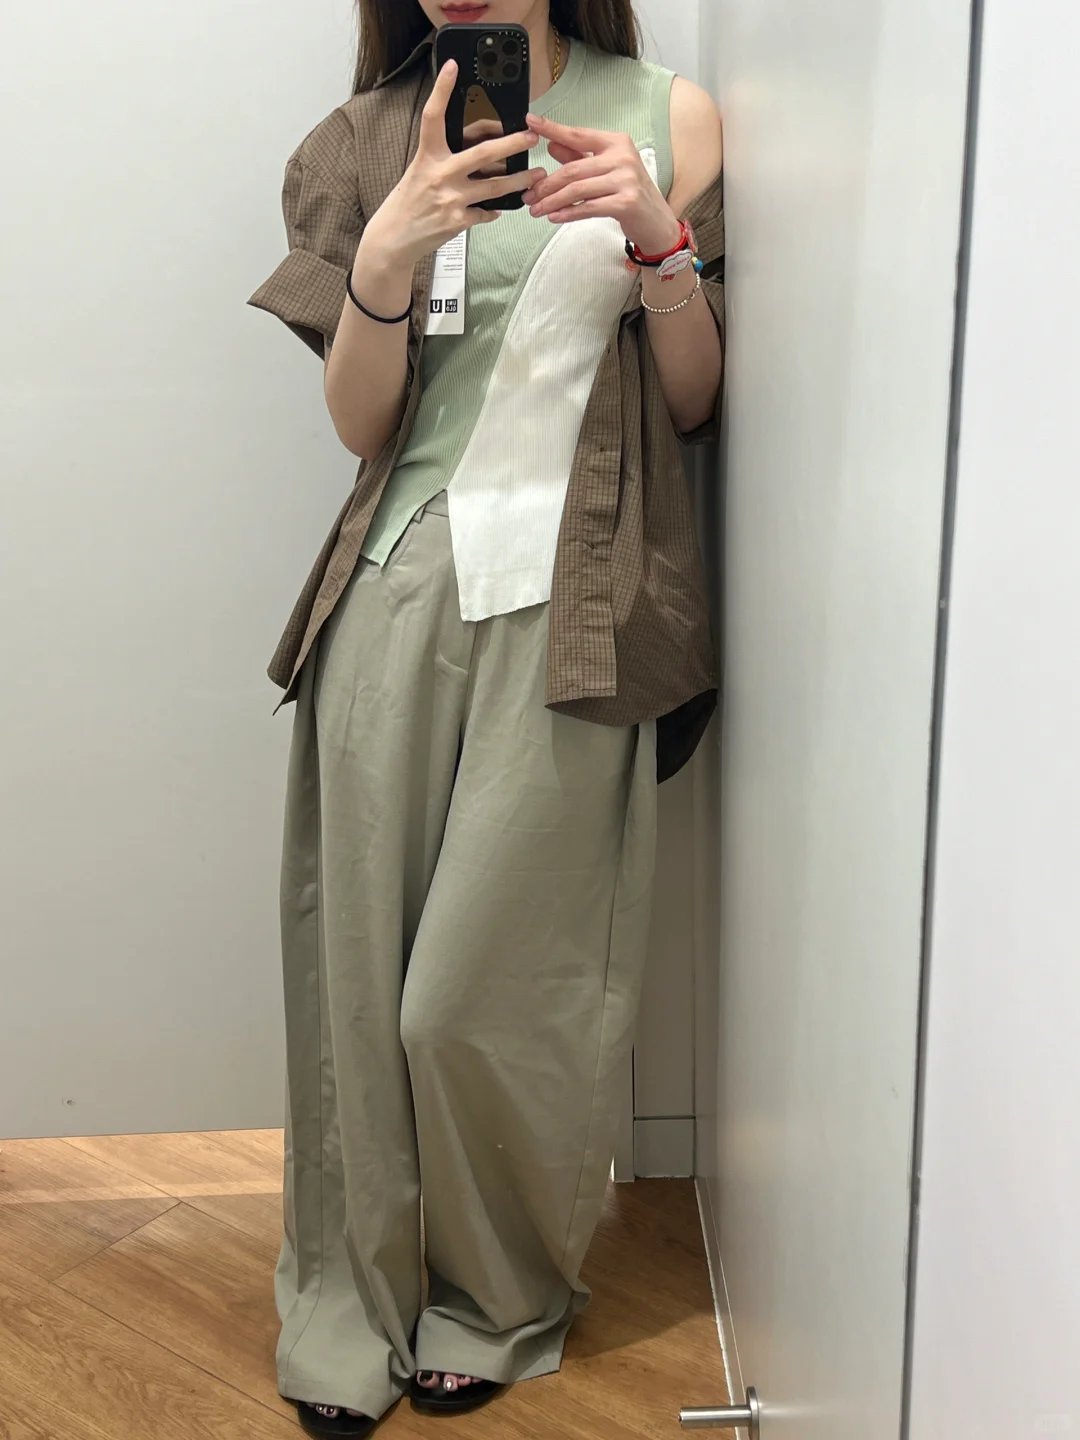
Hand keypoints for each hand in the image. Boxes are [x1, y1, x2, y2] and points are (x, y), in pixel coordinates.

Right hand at [359, 62, 544, 271]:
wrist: (394, 238)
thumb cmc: (407, 203)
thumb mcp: (419, 172)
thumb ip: (444, 159)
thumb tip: (477, 151)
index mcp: (428, 156)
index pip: (433, 116)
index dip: (442, 90)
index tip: (452, 67)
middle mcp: (441, 174)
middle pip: (483, 153)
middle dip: (512, 143)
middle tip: (532, 136)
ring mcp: (451, 199)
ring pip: (495, 187)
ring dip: (519, 181)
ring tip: (536, 175)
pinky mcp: (458, 221)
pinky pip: (486, 213)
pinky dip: (495, 210)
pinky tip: (502, 208)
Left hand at [522, 112, 683, 256]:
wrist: (656, 222)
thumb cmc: (630, 194)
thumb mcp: (605, 171)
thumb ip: (579, 157)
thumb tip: (551, 145)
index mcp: (616, 142)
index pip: (578, 135)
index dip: (553, 129)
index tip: (531, 122)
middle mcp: (622, 157)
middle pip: (573, 168)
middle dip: (546, 184)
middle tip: (529, 195)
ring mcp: (626, 179)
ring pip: (577, 189)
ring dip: (552, 201)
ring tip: (536, 210)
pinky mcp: (626, 202)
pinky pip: (588, 207)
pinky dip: (568, 213)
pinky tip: (554, 217)